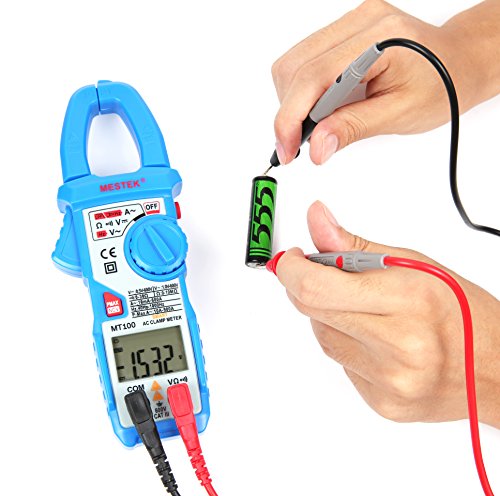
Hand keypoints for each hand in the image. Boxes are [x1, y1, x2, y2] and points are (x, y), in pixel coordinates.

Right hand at [271, 0, 493, 164]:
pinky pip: (305, 59)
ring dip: (293, 101)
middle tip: (298, 143)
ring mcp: (351, 23)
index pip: (313, 76)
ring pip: (293, 62)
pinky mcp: (344, 31)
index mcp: (379, 40)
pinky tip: (320, 108)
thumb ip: (353, 128)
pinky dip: (303, 91)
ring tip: (315, 125)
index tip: (287, 149)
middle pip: (294, 66)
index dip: (290, 117)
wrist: (460, 62)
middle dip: (289, 111)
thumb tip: (316, 147)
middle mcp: (361, 22)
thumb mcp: (399, 115)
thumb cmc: (443, 86)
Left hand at [274, 201, 499, 426]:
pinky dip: (347, 344)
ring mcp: (388, 380)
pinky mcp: (381, 402)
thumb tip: (317, 221)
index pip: (317, 286)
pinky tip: (375, 339)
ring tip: (365, 310)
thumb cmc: (463, 312)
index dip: (291, 269)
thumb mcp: (414, 264)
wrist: (498, 369)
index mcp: (406, 300)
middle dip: (306, 287)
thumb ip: (355, 246)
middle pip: (311, 311)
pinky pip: (340, 363)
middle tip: (322, 274)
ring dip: (329, 317)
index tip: (290, 259)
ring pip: (322, 337)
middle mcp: (396, 346)